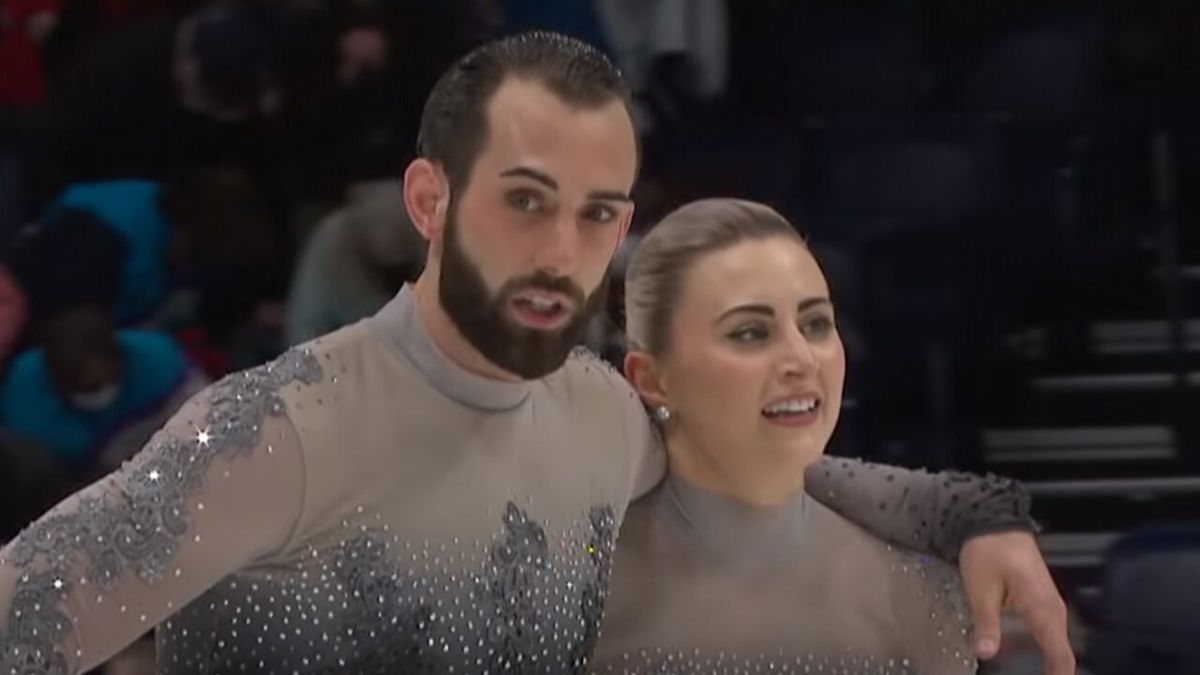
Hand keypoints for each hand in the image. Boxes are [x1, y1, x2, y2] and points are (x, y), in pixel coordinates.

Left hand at [960, 531, 1075, 674]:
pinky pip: (1045, 632)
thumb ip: (986, 624)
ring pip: (1053, 643)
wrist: (996, 521)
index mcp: (1043, 610)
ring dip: (1045, 663)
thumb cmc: (988, 552)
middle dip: (1051, 673)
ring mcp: (1050, 605)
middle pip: (1061, 654)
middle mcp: (1054, 610)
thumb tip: (985, 654)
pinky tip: (1020, 658)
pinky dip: (1039, 648)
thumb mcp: (981, 589)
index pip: (1061, 656)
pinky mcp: (1041, 601)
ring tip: (1025, 672)